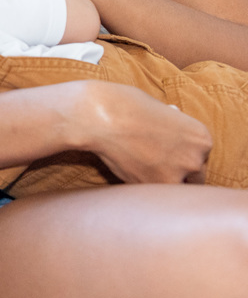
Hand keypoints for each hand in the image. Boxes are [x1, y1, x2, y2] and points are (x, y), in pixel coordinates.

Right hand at [75, 82, 210, 183]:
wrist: (97, 116)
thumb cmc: (122, 105)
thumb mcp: (158, 109)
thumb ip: (171, 126)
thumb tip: (173, 131)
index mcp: (201, 137)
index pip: (201, 156)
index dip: (182, 154)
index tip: (165, 151)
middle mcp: (195, 159)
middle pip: (194, 176)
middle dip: (176, 171)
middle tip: (152, 163)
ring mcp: (175, 176)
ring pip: (174, 188)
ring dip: (160, 180)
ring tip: (138, 167)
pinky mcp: (152, 188)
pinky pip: (153, 192)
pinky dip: (142, 184)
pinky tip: (127, 168)